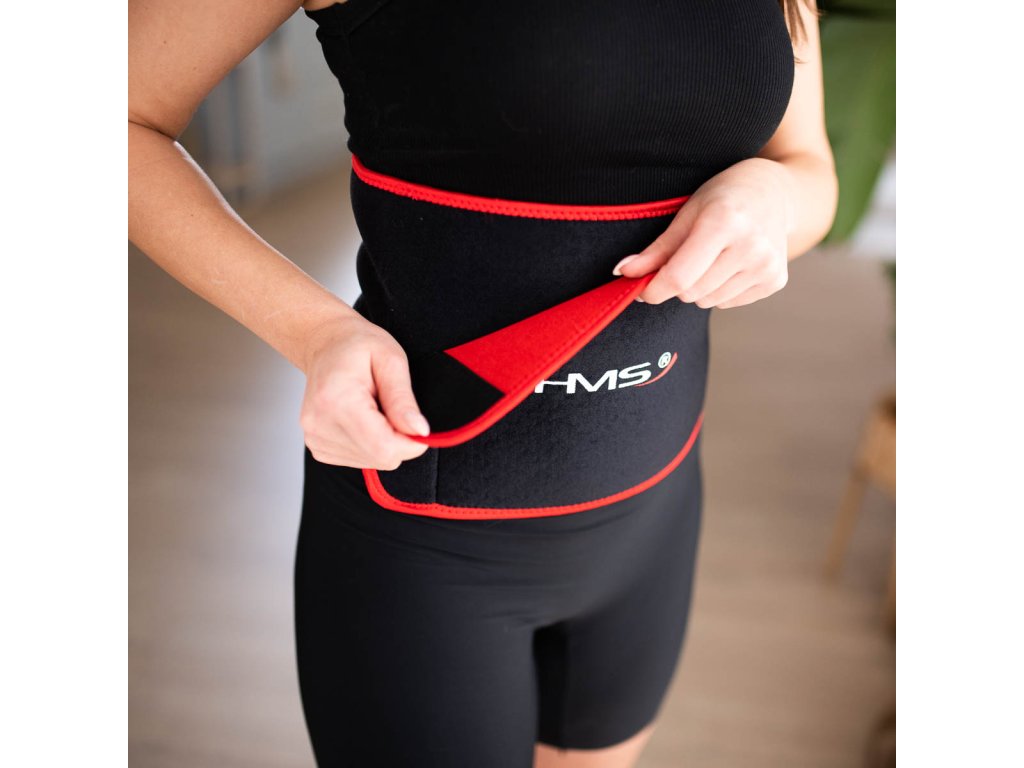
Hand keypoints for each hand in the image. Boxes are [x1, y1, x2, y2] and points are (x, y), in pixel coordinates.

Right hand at [299, 315, 430, 469]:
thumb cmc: (357, 345)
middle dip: (399, 439)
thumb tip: (419, 431)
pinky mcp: (318, 447)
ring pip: (373, 461)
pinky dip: (370, 443)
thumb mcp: (391, 360)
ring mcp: (315, 438)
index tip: (419, 425)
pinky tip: (364, 418)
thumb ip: (403, 399)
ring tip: (374, 408)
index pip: (384, 447)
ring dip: (384, 440)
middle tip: (393, 407)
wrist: (325, 343)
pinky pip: (359, 459)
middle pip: (380, 457)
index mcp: (337, 401)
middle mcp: (320, 424)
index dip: (412, 443)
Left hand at [613, 158, 795, 308]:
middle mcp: (751, 247)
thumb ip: (657, 248)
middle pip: (691, 293)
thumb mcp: (688, 211)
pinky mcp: (775, 281)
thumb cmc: (724, 196)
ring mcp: (767, 266)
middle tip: (682, 259)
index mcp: (725, 222)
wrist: (776, 192)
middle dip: (677, 283)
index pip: (678, 277)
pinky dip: (719, 289)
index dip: (653, 289)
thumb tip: (623, 273)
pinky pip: (728, 303)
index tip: (641, 288)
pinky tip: (730, 263)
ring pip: (708, 301)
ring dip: (698, 287)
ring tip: (711, 256)